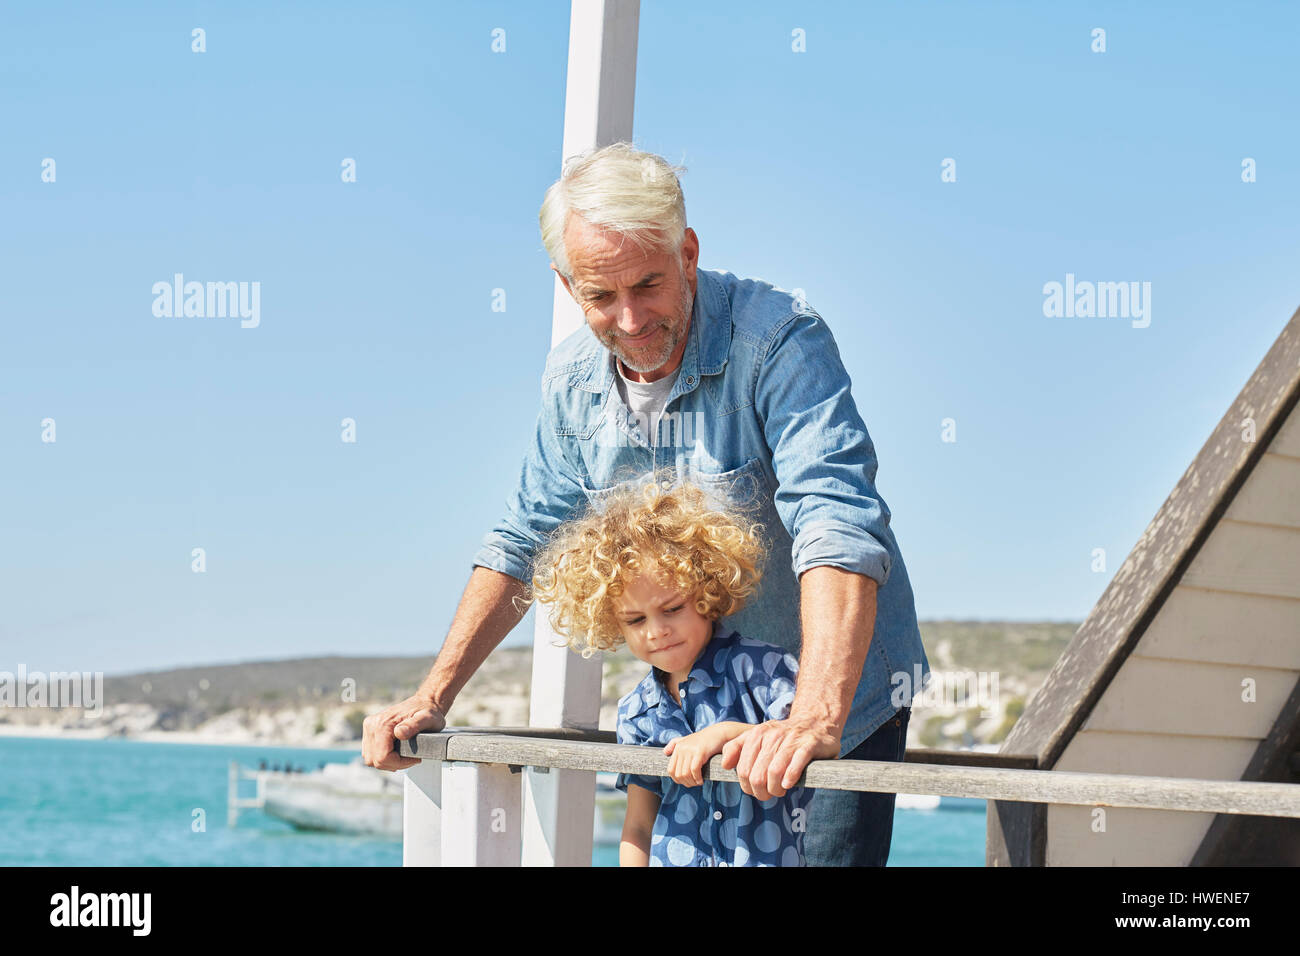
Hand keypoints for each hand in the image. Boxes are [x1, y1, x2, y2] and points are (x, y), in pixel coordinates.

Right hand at [361, 693, 446, 770]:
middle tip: (411, 758)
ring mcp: (369, 728)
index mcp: (383, 723)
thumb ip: (414, 725)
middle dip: (394, 764)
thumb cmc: (427, 711)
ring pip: (371, 759)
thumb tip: (399, 733)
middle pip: (374, 760)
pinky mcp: (370, 731)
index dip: (399, 763)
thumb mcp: (427, 719)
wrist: (423, 703)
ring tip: (404, 755)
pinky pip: (370, 753)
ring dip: (387, 761)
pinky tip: (396, 752)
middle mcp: (372, 725)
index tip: (414, 758)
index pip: (382, 757)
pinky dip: (382, 757)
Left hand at [663, 728, 723, 787]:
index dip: (677, 780)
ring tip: (698, 783)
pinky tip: (701, 781)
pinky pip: (694, 770)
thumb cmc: (704, 739)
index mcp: (678, 747)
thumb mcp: (687, 739)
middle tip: (694, 784)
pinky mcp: (700, 752)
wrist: (719, 733)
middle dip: (686, 782)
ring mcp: (690, 750)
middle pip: (678, 774)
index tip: (686, 782)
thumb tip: (665, 752)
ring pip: (685, 774)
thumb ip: (675, 744)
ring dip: (692, 782)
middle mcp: (682, 748)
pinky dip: (697, 778)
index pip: (670, 770)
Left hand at [721, 716, 839, 799]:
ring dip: (775, 789)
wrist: (815, 723)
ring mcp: (791, 740)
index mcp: (757, 734)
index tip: (755, 789)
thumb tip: (725, 765)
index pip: (743, 769)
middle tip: (768, 794)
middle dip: (761, 792)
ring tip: (780, 790)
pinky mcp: (808, 745)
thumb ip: (737, 747)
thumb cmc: (783, 736)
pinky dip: (789, 778)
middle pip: (757, 775)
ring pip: (774, 772)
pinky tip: (788, 784)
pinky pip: (795, 765)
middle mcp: (772, 736)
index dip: (747, 786)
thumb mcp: (757, 736)